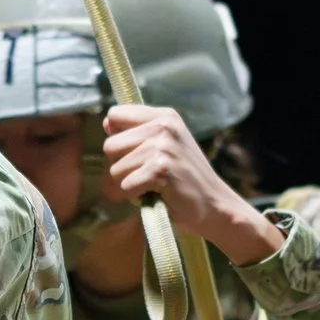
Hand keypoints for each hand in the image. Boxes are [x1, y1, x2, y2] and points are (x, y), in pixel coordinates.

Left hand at [101, 104, 283, 263]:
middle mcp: (163, 126)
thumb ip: (137, 134)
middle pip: (109, 146)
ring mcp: (163, 147)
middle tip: (140, 178)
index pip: (114, 115)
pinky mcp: (161, 170)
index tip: (132, 154)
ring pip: (114, 169)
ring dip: (126, 186)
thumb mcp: (165, 147)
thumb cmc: (185, 179)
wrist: (214, 205)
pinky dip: (133, 197)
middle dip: (118, 167)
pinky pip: (125, 186)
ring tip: (149, 188)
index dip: (116, 138)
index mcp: (164, 116)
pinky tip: (153, 196)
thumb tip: (105, 124)